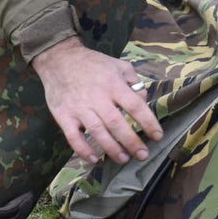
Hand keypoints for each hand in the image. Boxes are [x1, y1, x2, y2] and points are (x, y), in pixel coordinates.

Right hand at [31, 37, 162, 165]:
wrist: (60, 59)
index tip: (158, 136)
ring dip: (112, 149)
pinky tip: (95, 159)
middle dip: (132, 142)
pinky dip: (83, 150)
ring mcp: (79, 108)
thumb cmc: (94, 64)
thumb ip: (134, 82)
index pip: (135, 106)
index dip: (148, 122)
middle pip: (117, 123)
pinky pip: (73, 137)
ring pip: (97, 132)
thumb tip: (143, 101)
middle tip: (143, 155)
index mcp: (113, 84)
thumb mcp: (119, 65)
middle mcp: (97, 97)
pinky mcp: (63, 116)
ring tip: (124, 159)